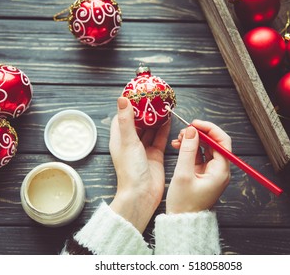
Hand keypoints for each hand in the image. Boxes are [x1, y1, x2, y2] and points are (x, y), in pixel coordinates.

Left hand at [109, 97, 170, 232]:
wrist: (142, 194)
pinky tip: (170, 121)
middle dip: (146, 111)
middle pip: (138, 122)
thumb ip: (127, 120)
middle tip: (155, 98)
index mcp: (120, 139)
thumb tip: (122, 98)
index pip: (122, 118)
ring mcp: (143, 150)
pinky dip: (164, 130)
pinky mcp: (155, 156)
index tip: (138, 94)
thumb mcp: (128, 141)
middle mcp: (131, 143)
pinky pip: (160, 139)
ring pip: (150, 130)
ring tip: (164, 106)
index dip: (129, 106)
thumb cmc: (131, 170)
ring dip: (156, 119)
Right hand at [166, 120, 230, 213]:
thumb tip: (191, 130)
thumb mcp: (183, 174)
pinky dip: (191, 148)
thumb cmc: (184, 204)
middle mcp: (220, 169)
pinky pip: (200, 154)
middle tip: (184, 130)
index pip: (222, 141)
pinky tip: (179, 145)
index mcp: (221, 171)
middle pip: (215, 142)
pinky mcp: (204, 172)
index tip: (195, 123)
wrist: (183, 222)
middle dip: (199, 133)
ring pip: (206, 147)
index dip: (209, 129)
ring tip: (179, 139)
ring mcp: (212, 171)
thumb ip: (188, 150)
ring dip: (193, 140)